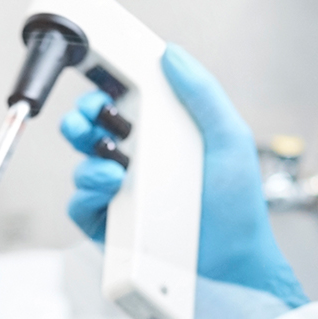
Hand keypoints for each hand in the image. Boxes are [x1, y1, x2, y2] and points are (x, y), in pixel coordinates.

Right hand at [60, 44, 306, 307]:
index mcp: (162, 136)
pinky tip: (112, 188)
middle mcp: (137, 163)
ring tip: (114, 165)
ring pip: (82, 165)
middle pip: (91, 131)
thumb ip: (203, 93)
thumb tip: (171, 53)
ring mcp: (122, 196)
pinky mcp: (110, 228)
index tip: (100, 80)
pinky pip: (80, 205)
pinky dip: (87, 192)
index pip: (121, 104)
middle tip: (92, 118)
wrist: (235, 265)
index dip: (104, 91)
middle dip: (82, 118)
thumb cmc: (237, 208)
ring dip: (88, 156)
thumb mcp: (228, 139)